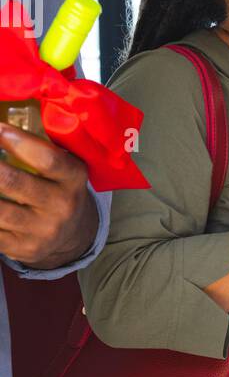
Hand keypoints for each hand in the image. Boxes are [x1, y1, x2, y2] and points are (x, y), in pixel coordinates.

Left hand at [0, 123, 97, 268]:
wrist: (72, 235)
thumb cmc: (59, 188)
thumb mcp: (64, 169)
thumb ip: (41, 149)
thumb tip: (1, 127)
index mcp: (73, 179)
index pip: (47, 159)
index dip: (18, 142)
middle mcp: (61, 207)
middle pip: (14, 182)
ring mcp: (41, 232)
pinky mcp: (22, 249)